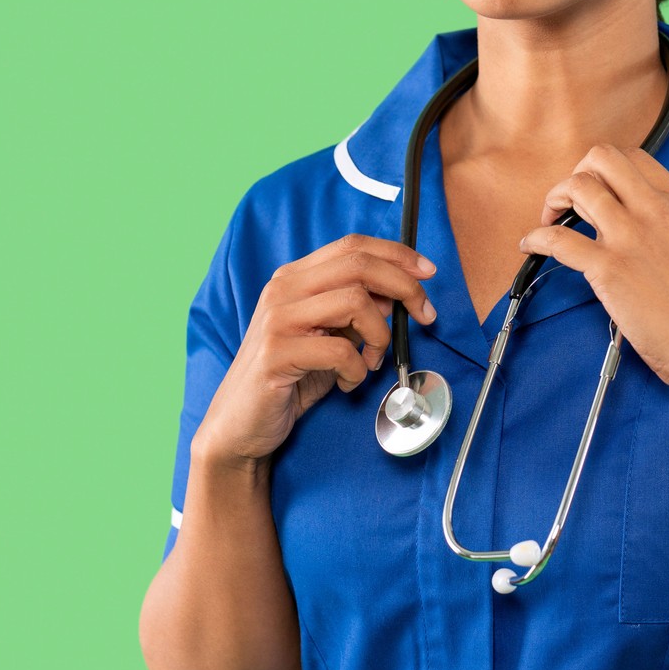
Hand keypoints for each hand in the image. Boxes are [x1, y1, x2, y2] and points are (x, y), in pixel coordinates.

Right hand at [193, 234, 438, 469]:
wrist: (241, 424)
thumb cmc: (290, 378)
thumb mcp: (328, 336)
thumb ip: (356, 312)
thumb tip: (398, 296)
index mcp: (295, 278)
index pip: (352, 246)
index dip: (396, 254)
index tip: (427, 272)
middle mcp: (282, 290)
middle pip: (358, 264)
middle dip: (404, 286)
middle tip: (424, 315)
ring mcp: (276, 319)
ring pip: (354, 302)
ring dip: (379, 336)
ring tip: (371, 361)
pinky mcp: (275, 353)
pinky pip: (340, 350)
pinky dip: (357, 370)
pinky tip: (347, 382)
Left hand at [517, 144, 668, 401]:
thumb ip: (665, 221)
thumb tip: (625, 215)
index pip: (631, 157)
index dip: (602, 170)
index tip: (594, 194)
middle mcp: (656, 209)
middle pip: (600, 158)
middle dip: (575, 174)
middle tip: (568, 205)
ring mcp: (632, 236)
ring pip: (578, 186)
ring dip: (554, 200)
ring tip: (550, 223)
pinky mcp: (610, 268)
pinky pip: (558, 239)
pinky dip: (536, 238)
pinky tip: (532, 247)